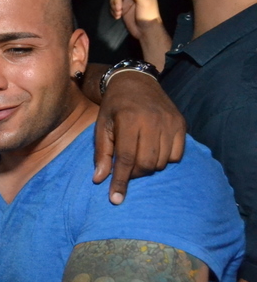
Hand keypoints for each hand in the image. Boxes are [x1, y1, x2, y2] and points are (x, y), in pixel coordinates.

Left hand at [93, 71, 185, 203]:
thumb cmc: (114, 106)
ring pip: (162, 162)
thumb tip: (99, 180)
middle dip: (134, 173)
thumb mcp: (101, 126)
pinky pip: (177, 155)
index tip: (116, 199)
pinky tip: (153, 150)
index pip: (125, 158)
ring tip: (138, 156)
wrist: (136, 82)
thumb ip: (101, 153)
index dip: (120, 181)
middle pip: (146, 163)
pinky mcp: (181, 124)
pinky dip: (165, 159)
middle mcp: (153, 121)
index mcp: (129, 120)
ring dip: (148, 167)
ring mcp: (170, 122)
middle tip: (125, 168)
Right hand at [110, 0, 171, 68]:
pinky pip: (114, 6)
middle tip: (118, 8)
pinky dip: (113, 10)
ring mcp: (128, 1)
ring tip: (118, 13)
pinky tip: (117, 16)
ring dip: (114, 5)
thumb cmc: (147, 14)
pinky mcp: (123, 9)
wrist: (146, 30)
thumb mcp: (144, 1)